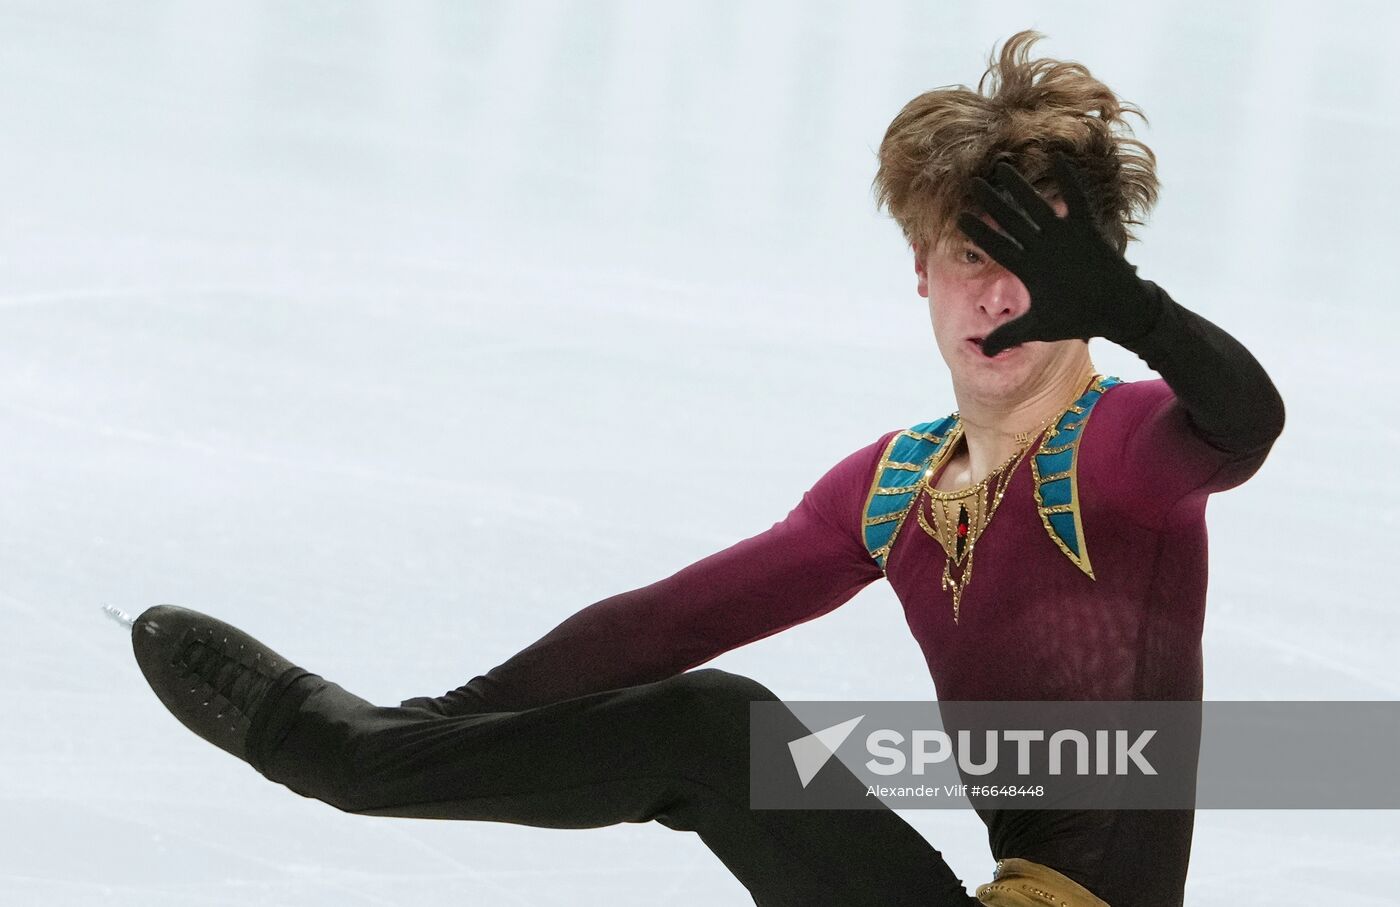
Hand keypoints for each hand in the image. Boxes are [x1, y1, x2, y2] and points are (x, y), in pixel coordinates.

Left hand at [955, 152, 1163, 356]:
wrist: (1115, 312)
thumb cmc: (1077, 318)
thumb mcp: (1038, 327)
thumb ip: (1009, 335)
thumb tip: (984, 353)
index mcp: (1028, 268)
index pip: (997, 247)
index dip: (978, 233)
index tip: (957, 218)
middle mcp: (1041, 248)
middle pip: (1011, 220)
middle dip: (992, 202)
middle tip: (971, 182)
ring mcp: (1063, 237)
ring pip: (1037, 207)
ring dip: (1021, 187)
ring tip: (1002, 167)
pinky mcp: (1086, 231)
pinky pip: (1076, 201)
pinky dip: (1068, 181)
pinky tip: (1057, 159)